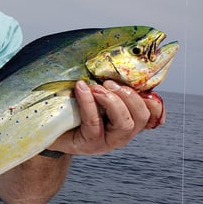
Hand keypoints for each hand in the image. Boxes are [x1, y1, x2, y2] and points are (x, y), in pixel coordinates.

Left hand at [50, 80, 165, 154]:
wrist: (48, 128)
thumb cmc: (72, 107)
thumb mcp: (93, 93)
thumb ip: (107, 84)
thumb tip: (114, 59)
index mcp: (128, 119)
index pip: (153, 114)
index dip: (154, 101)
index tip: (141, 84)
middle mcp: (122, 133)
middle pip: (142, 117)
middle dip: (130, 96)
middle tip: (109, 82)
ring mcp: (107, 142)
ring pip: (125, 124)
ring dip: (113, 101)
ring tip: (96, 87)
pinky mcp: (89, 144)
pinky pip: (94, 123)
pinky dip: (89, 103)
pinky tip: (81, 88)